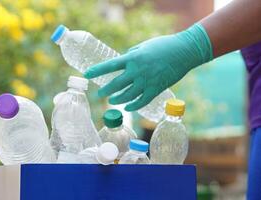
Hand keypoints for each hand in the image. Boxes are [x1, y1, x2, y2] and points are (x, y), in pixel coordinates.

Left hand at [84, 23, 212, 110]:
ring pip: (127, 95)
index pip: (110, 66)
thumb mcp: (143, 46)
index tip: (87, 74)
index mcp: (132, 57)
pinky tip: (127, 107)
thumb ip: (131, 55)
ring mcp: (147, 81)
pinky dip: (133, 106)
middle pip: (116, 84)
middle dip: (105, 90)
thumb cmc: (163, 45)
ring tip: (112, 101)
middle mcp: (137, 70)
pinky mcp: (156, 89)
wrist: (184, 51)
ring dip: (117, 99)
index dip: (97, 71)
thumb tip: (123, 63)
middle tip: (100, 94)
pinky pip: (141, 101)